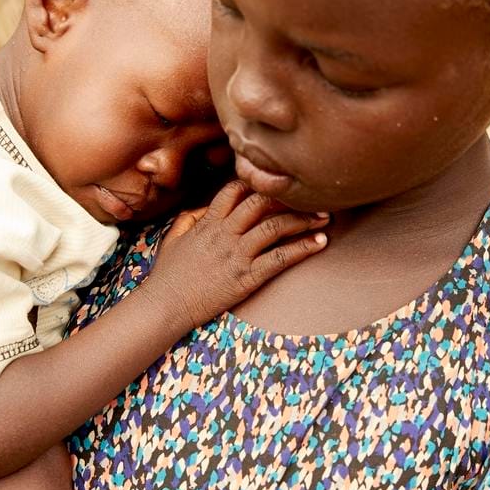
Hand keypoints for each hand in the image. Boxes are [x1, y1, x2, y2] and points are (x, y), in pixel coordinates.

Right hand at [148, 181, 328, 328]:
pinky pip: (279, 258)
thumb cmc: (168, 274)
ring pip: (275, 227)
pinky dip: (303, 249)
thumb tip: (207, 207)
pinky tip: (320, 243)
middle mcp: (225, 234)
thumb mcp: (172, 238)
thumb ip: (190, 218)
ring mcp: (236, 255)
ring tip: (324, 218)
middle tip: (312, 198)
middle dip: (289, 198)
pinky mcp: (246, 277)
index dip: (258, 184)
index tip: (277, 185)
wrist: (165, 305)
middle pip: (261, 203)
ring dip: (304, 220)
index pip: (235, 190)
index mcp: (208, 222)